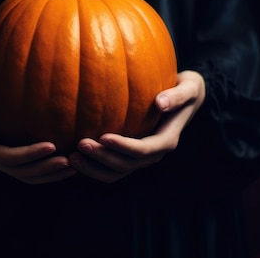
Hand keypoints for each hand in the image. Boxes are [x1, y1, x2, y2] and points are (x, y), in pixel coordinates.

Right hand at [0, 71, 76, 183]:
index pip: (7, 157)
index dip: (29, 155)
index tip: (52, 145)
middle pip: (20, 172)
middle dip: (44, 168)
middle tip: (69, 161)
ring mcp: (1, 160)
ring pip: (28, 175)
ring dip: (50, 174)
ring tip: (74, 166)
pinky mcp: (11, 157)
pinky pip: (31, 168)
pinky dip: (49, 169)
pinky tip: (69, 160)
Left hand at [68, 70, 205, 182]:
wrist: (185, 98)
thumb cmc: (186, 89)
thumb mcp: (189, 88)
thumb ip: (177, 95)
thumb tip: (159, 103)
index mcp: (166, 141)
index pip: (143, 150)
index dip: (124, 147)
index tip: (104, 136)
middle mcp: (153, 153)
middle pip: (126, 165)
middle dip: (102, 158)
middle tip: (80, 144)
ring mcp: (140, 157)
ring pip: (115, 172)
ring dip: (93, 168)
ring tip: (71, 157)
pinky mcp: (128, 155)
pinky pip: (109, 167)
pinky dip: (92, 165)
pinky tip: (72, 155)